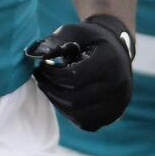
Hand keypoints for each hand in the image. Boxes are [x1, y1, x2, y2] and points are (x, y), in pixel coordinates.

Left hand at [26, 13, 133, 130]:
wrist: (117, 50)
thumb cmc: (91, 40)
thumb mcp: (74, 32)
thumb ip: (55, 41)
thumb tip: (35, 54)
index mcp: (110, 62)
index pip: (73, 78)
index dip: (51, 75)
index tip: (41, 66)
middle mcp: (119, 85)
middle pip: (74, 100)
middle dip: (51, 89)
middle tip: (40, 77)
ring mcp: (118, 103)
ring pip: (78, 115)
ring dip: (57, 102)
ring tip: (49, 86)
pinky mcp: (114, 116)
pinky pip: (86, 123)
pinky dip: (70, 113)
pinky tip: (62, 97)